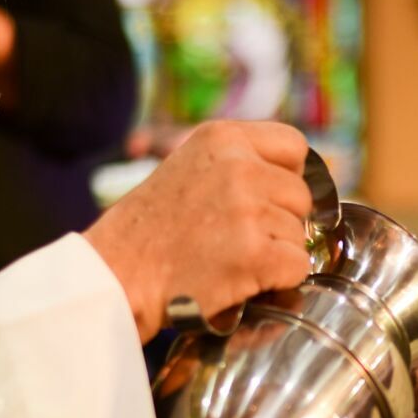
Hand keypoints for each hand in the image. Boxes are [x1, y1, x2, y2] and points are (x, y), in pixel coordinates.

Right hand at [84, 120, 313, 339]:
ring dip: (274, 253)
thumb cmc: (148, 232)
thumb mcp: (187, 168)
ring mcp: (248, 210)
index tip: (267, 199)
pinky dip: (278, 280)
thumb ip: (235, 165)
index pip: (294, 145)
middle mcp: (239, 166)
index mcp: (222, 138)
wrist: (116, 277)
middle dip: (280, 221)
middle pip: (300, 195)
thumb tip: (290, 179)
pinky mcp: (255, 253)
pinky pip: (298, 266)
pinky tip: (241, 279)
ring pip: (298, 234)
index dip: (287, 176)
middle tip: (238, 239)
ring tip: (228, 259)